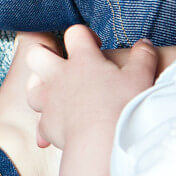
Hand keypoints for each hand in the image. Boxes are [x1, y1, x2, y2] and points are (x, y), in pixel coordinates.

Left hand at [25, 26, 158, 149]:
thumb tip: (144, 43)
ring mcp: (49, 100)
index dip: (84, 35)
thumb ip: (142, 56)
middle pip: (36, 54)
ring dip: (39, 88)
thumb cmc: (123, 106)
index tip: (95, 46)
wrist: (102, 142)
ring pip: (31, 86)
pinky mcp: (46, 125)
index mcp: (83, 60)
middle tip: (62, 64)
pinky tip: (55, 131)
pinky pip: (39, 123)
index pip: (74, 33)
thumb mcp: (141, 77)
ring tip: (55, 93)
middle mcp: (59, 76)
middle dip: (45, 54)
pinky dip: (46, 126)